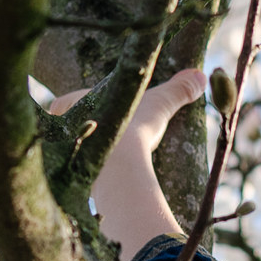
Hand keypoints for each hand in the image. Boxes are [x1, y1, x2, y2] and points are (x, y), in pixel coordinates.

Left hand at [72, 68, 206, 260]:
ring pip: (66, 154)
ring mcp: (60, 156)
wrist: (118, 166)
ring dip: (81, 157)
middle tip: (102, 140)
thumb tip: (201, 76)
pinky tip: (100, 184)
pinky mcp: (67, 181)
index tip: (96, 113)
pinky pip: (72, 178)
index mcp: (71, 104)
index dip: (78, 107)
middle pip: (64, 130)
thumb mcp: (159, 104)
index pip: (66, 103)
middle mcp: (59, 130)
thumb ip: (178, 90)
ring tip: (103, 164)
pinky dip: (84, 180)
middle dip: (81, 134)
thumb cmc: (132, 127)